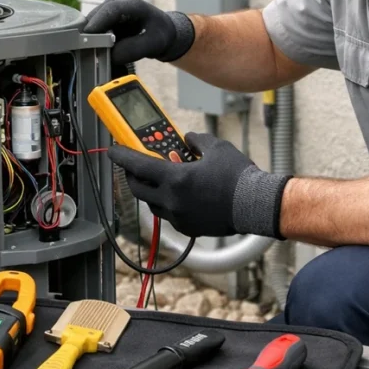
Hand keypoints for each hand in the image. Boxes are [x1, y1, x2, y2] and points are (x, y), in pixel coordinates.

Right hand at [84, 0, 195, 64]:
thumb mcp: (152, 44)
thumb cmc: (159, 34)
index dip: (97, 24)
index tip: (85, 39)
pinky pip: (92, 30)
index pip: (110, 11)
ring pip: (90, 25)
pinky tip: (101, 51)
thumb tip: (110, 56)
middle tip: (91, 56)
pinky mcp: (102, 18)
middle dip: (90, 37)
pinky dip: (94, 41)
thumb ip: (132, 50)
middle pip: (94, 18)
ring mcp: (106, 8)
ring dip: (91, 40)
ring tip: (99, 55)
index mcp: (130, 3)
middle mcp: (114, 2)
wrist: (161, 31)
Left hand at [107, 132, 290, 238]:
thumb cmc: (238, 177)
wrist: (256, 205)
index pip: (138, 166)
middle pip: (139, 189)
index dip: (122, 157)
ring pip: (153, 204)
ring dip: (151, 190)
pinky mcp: (189, 228)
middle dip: (133, 176)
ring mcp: (179, 217)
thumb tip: (187, 139)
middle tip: (134, 166)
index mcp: (175, 179)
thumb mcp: (215, 148)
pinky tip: (178, 194)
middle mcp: (172, 201)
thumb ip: (195, 141)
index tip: (112, 151)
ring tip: (159, 179)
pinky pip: (169, 215)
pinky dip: (168, 203)